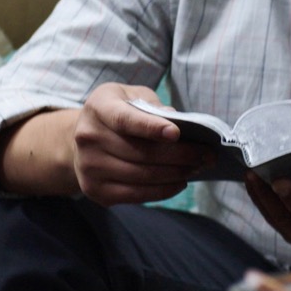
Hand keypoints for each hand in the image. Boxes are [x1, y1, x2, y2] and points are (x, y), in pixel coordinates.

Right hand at [71, 83, 209, 205]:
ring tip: (196, 168)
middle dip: (180, 155)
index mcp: (98, 107)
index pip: (125, 120)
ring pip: (142, 175)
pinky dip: (163, 190)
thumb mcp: (131, 95)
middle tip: (206, 154)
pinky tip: (179, 182)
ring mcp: (89, 167)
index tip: (177, 133)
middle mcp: (88, 137)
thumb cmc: (117, 113)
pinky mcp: (95, 190)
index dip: (151, 127)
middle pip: (141, 152)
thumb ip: (152, 105)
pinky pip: (136, 194)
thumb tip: (177, 123)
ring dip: (176, 173)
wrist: (84, 139)